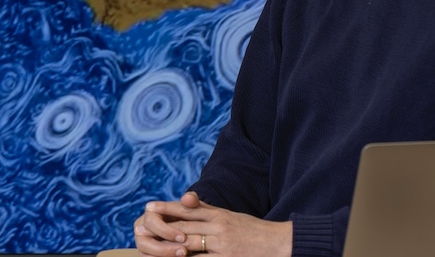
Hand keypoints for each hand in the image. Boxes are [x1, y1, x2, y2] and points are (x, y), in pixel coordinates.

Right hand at [134, 193, 197, 256]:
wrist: (192, 227)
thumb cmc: (190, 215)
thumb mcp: (192, 207)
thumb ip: (191, 200)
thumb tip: (187, 198)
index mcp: (149, 214)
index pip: (151, 222)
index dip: (166, 231)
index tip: (183, 237)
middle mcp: (141, 229)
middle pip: (145, 241)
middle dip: (165, 248)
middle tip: (184, 251)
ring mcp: (142, 243)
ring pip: (145, 253)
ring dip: (164, 255)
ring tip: (183, 255)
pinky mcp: (145, 254)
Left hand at [137, 192, 292, 256]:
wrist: (279, 243)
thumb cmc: (255, 231)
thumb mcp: (233, 217)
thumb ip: (211, 211)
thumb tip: (189, 202)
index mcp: (220, 214)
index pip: (189, 209)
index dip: (168, 207)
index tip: (150, 206)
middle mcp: (219, 226)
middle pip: (184, 226)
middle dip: (161, 227)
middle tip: (139, 226)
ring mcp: (222, 244)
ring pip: (188, 244)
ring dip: (167, 248)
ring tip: (150, 248)